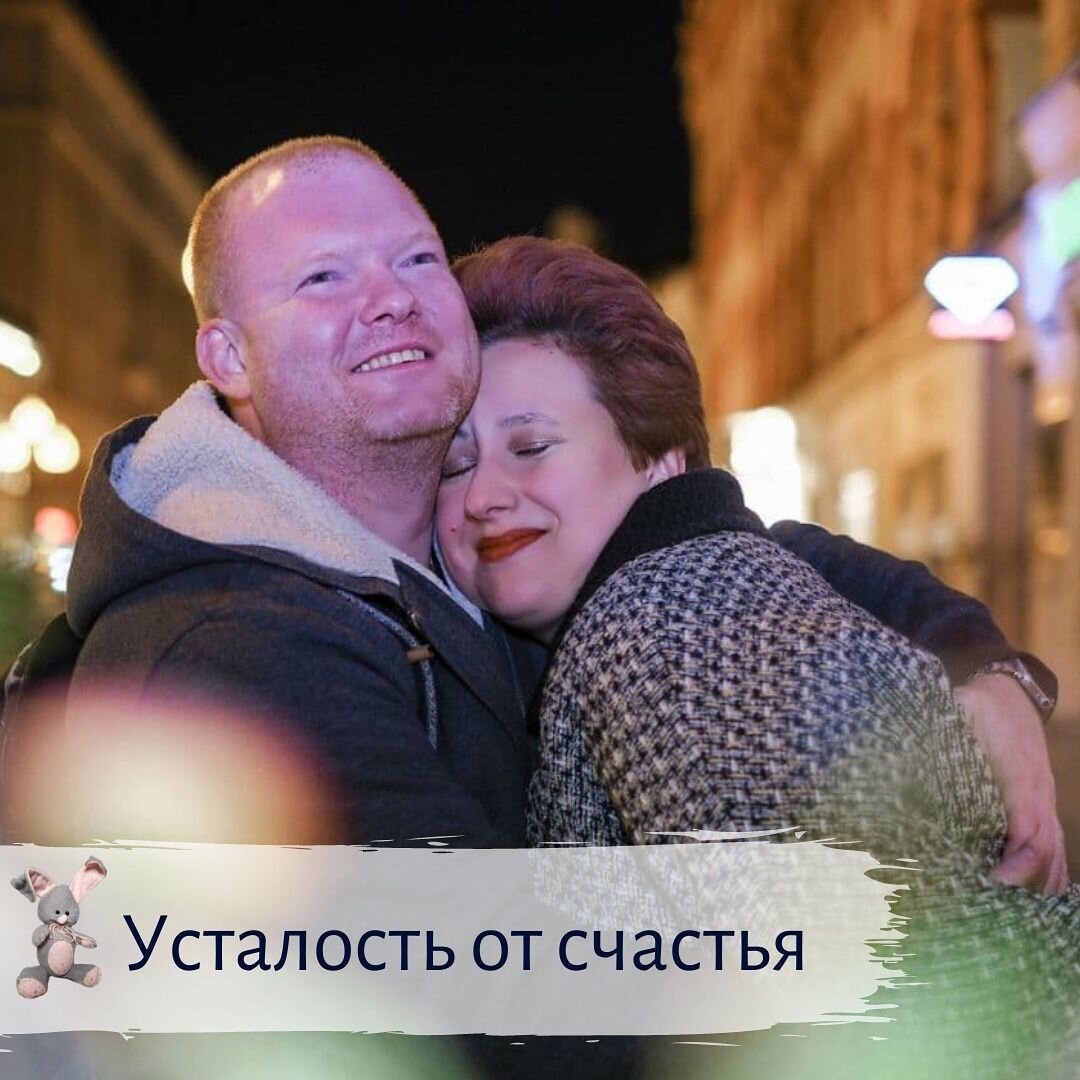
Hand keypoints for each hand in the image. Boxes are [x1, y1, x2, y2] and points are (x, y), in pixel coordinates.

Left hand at [956, 673, 1067, 892]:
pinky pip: (1055, 842)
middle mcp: (1039, 795)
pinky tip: (1039, 894)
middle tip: (992, 904)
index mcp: (1019, 778)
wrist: (1012, 692)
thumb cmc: (981, 704)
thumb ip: (939, 728)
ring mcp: (1045, 800)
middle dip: (1026, 883)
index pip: (1030, 832)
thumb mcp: (959, 708)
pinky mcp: (1042, 803)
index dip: (1018, 863)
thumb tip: (904, 747)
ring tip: (1013, 911)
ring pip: (1055, 851)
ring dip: (1039, 881)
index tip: (994, 880)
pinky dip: (1051, 871)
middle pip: (1046, 852)